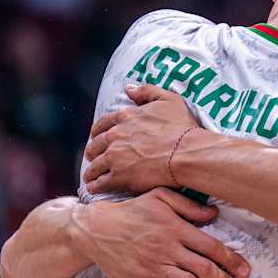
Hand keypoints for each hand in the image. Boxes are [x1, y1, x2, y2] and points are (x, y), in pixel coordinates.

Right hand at [74, 189, 249, 277]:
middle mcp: (166, 249)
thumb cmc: (131, 211)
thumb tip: (215, 214)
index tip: (245, 271)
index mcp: (174, 228)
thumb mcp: (159, 197)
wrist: (95, 229)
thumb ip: (188, 206)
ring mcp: (153, 268)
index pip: (211, 247)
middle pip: (204, 269)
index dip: (231, 260)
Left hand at [83, 84, 199, 193]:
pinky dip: (96, 186)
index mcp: (125, 117)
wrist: (187, 153)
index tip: (96, 137)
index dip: (97, 131)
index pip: (103, 124)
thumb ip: (147, 91)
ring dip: (91, 171)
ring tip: (90, 178)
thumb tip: (129, 89)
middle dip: (92, 152)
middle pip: (95, 145)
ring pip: (95, 166)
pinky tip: (94, 188)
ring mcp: (115, 157)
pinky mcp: (119, 177)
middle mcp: (115, 135)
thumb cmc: (182, 128)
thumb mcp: (169, 100)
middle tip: (93, 157)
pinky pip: (101, 183)